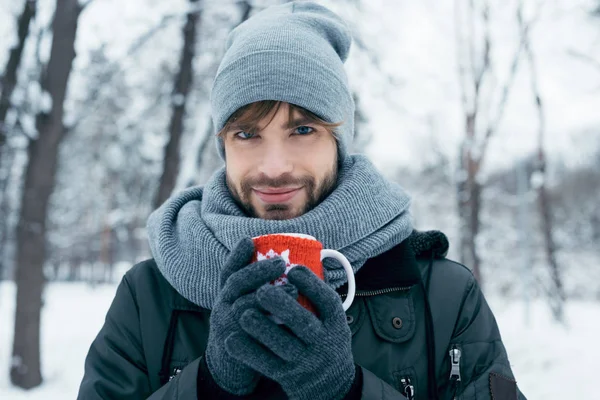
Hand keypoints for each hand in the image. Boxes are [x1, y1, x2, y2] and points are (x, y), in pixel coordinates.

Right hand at [204, 238, 285, 394]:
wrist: (231, 369)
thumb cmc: (247, 330)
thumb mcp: (246, 306)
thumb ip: (260, 288)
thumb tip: (292, 266)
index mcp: (227, 295)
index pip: (229, 270)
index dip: (237, 255)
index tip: (249, 241)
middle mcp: (223, 306)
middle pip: (235, 283)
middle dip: (258, 271)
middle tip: (281, 263)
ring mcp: (226, 326)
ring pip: (241, 306)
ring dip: (266, 296)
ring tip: (291, 291)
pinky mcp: (236, 347)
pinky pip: (250, 333)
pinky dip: (269, 324)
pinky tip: (287, 319)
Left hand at [225, 265, 355, 399]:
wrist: (331, 385)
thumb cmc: (325, 340)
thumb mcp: (332, 321)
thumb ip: (319, 296)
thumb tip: (308, 256)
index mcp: (335, 322)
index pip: (327, 301)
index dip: (311, 285)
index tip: (293, 268)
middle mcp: (323, 341)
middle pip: (303, 322)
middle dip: (282, 306)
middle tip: (261, 290)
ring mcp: (305, 361)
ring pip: (282, 344)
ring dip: (261, 328)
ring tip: (242, 312)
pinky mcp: (288, 376)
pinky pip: (265, 363)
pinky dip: (247, 352)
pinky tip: (231, 340)